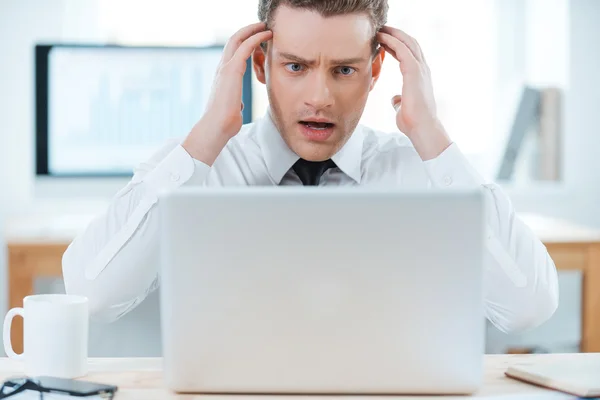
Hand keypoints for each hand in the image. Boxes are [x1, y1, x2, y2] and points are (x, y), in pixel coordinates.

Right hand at [182, 23, 271, 164]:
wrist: (216, 127)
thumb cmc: (224, 123)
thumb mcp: (233, 108)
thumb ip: (236, 102)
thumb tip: (240, 104)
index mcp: (223, 77)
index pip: (232, 54)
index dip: (243, 44)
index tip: (255, 40)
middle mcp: (222, 69)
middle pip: (233, 41)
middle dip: (247, 31)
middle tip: (261, 27)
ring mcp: (225, 68)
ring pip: (238, 40)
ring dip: (252, 30)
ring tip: (265, 27)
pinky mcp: (231, 70)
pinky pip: (245, 47)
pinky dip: (256, 38)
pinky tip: (266, 35)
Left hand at [377, 26, 450, 160]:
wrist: (422, 128)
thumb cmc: (413, 122)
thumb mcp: (403, 108)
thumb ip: (400, 100)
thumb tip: (396, 99)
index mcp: (420, 77)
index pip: (409, 54)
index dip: (397, 45)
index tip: (384, 40)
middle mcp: (422, 70)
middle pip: (410, 44)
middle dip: (396, 34)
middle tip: (381, 29)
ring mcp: (420, 70)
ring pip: (407, 43)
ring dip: (393, 34)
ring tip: (380, 30)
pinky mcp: (414, 72)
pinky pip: (403, 50)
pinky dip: (392, 42)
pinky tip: (382, 39)